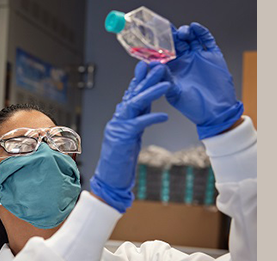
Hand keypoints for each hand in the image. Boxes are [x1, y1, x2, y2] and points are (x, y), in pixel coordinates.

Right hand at [90, 61, 169, 212]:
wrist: (110, 180)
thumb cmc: (121, 161)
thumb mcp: (131, 137)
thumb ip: (137, 121)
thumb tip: (147, 108)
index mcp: (121, 118)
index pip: (131, 94)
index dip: (139, 79)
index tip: (148, 65)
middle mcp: (118, 119)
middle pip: (133, 94)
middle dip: (147, 79)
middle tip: (159, 65)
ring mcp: (118, 127)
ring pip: (135, 104)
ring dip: (151, 92)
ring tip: (166, 84)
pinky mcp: (122, 138)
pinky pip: (139, 124)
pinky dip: (152, 118)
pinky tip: (165, 116)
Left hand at [164, 22, 243, 139]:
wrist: (215, 112)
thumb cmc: (193, 107)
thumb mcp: (174, 93)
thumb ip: (164, 78)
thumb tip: (152, 64)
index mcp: (173, 69)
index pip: (164, 52)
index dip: (160, 45)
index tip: (154, 37)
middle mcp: (185, 61)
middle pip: (177, 42)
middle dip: (173, 35)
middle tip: (168, 30)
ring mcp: (199, 57)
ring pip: (191, 39)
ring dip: (186, 32)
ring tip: (182, 32)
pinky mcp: (213, 56)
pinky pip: (207, 41)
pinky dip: (201, 32)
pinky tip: (195, 27)